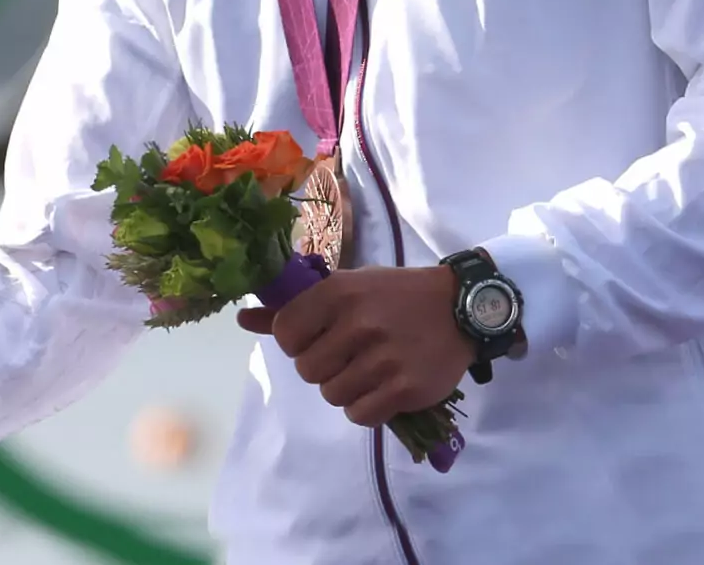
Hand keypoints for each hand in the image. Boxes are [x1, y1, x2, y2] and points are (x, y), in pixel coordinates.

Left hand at [236, 265, 469, 427]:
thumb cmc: (394, 294)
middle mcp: (358, 324)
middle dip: (321, 367)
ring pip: (332, 395)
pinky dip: (366, 408)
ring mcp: (384, 358)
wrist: (460, 307)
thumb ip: (294, 308)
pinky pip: (360, 415)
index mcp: (338, 293)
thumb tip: (242, 321)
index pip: (285, 333)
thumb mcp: (345, 287)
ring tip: (366, 370)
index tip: (315, 338)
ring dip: (344, 389)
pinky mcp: (406, 388)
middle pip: (307, 369)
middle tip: (346, 355)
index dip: (295, 342)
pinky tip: (381, 388)